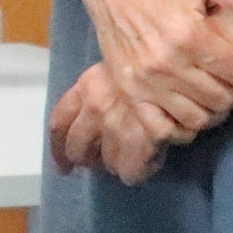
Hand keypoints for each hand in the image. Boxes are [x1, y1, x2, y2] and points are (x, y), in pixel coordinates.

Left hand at [48, 62, 172, 184]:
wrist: (173, 61)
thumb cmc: (145, 63)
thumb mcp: (113, 70)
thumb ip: (96, 93)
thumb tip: (87, 124)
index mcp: (86, 88)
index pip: (59, 124)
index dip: (58, 149)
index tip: (63, 166)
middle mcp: (95, 107)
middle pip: (77, 149)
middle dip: (86, 161)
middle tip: (97, 165)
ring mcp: (117, 125)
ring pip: (107, 163)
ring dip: (115, 165)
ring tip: (128, 158)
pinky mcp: (141, 139)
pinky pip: (130, 171)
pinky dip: (138, 172)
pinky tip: (147, 164)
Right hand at [66, 0, 232, 137]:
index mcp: (188, 34)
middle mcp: (165, 62)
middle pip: (223, 99)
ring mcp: (144, 81)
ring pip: (197, 119)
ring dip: (215, 112)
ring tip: (218, 94)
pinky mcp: (129, 91)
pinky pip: (161, 130)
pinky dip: (181, 131)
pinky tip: (191, 112)